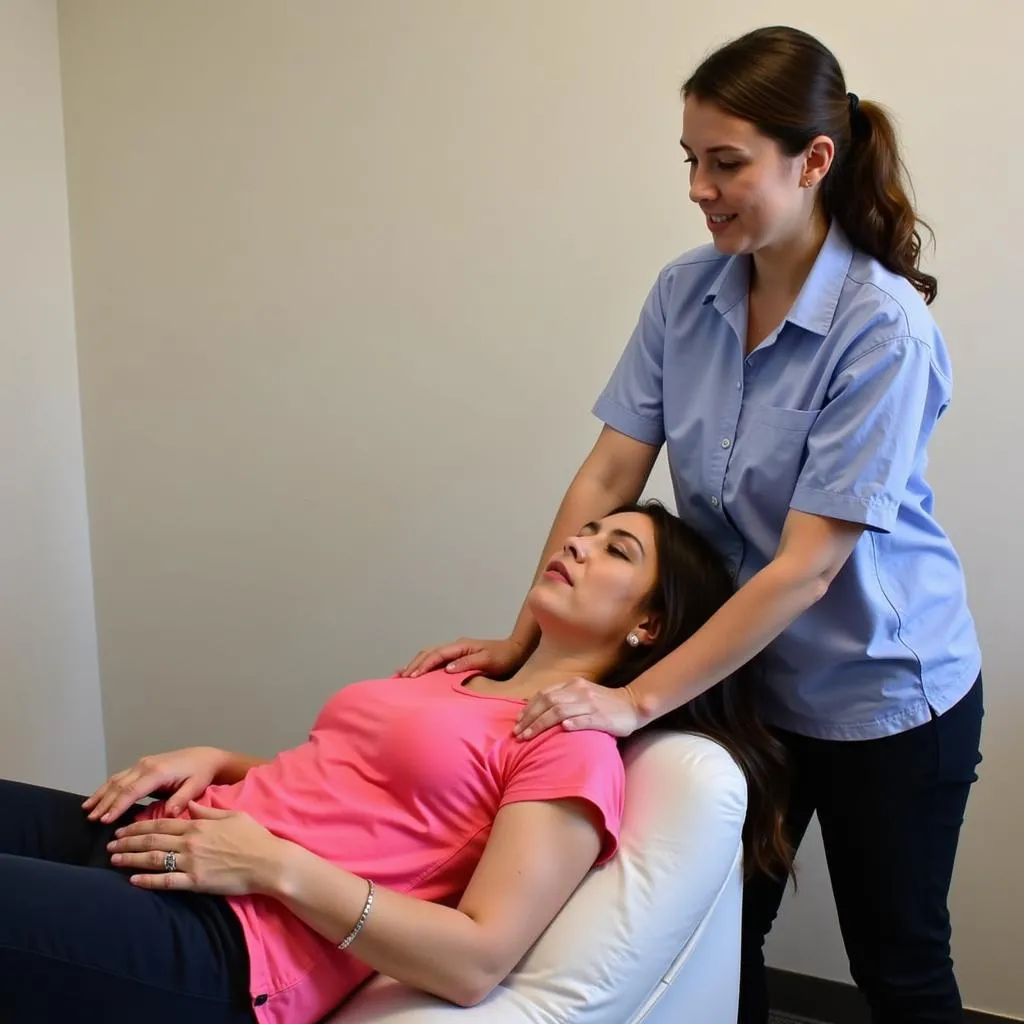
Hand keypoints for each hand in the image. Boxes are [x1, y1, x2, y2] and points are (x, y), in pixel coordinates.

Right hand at [83, 746, 228, 822]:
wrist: (205, 757)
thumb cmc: (200, 774)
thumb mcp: (194, 787)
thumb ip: (180, 800)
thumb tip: (166, 815)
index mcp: (158, 772)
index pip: (132, 790)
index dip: (117, 806)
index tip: (104, 820)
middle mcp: (146, 765)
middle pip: (119, 785)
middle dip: (104, 803)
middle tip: (91, 820)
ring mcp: (142, 764)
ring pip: (116, 780)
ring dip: (101, 794)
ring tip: (87, 810)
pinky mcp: (141, 765)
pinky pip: (120, 777)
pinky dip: (107, 788)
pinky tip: (97, 798)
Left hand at [108, 802, 283, 894]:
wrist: (268, 862)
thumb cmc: (254, 837)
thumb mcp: (233, 815)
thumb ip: (209, 810)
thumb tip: (191, 805)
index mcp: (199, 825)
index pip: (161, 823)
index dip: (139, 825)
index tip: (123, 828)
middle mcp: (191, 842)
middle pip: (152, 840)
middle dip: (128, 841)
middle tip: (110, 843)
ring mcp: (192, 863)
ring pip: (154, 859)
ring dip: (131, 858)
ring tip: (114, 858)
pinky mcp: (196, 882)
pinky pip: (166, 882)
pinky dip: (147, 880)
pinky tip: (132, 880)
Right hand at [399, 636, 526, 677]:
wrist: (515, 651)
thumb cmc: (503, 658)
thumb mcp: (488, 661)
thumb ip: (468, 663)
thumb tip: (447, 668)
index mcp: (460, 646)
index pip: (436, 655)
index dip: (423, 665)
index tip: (411, 677)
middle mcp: (455, 646)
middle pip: (428, 653)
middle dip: (414, 664)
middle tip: (400, 678)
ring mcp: (456, 651)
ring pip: (430, 655)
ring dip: (417, 664)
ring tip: (403, 675)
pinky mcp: (458, 657)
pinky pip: (437, 660)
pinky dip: (425, 665)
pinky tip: (419, 674)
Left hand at [513, 678, 641, 739]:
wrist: (633, 704)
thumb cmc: (604, 703)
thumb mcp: (581, 695)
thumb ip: (563, 698)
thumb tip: (537, 710)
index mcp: (573, 685)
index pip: (545, 694)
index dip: (529, 708)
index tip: (517, 721)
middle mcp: (580, 691)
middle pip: (548, 702)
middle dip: (530, 718)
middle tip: (518, 734)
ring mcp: (591, 704)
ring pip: (561, 711)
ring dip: (542, 724)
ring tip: (529, 737)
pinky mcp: (603, 717)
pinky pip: (585, 719)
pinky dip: (573, 723)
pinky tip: (562, 730)